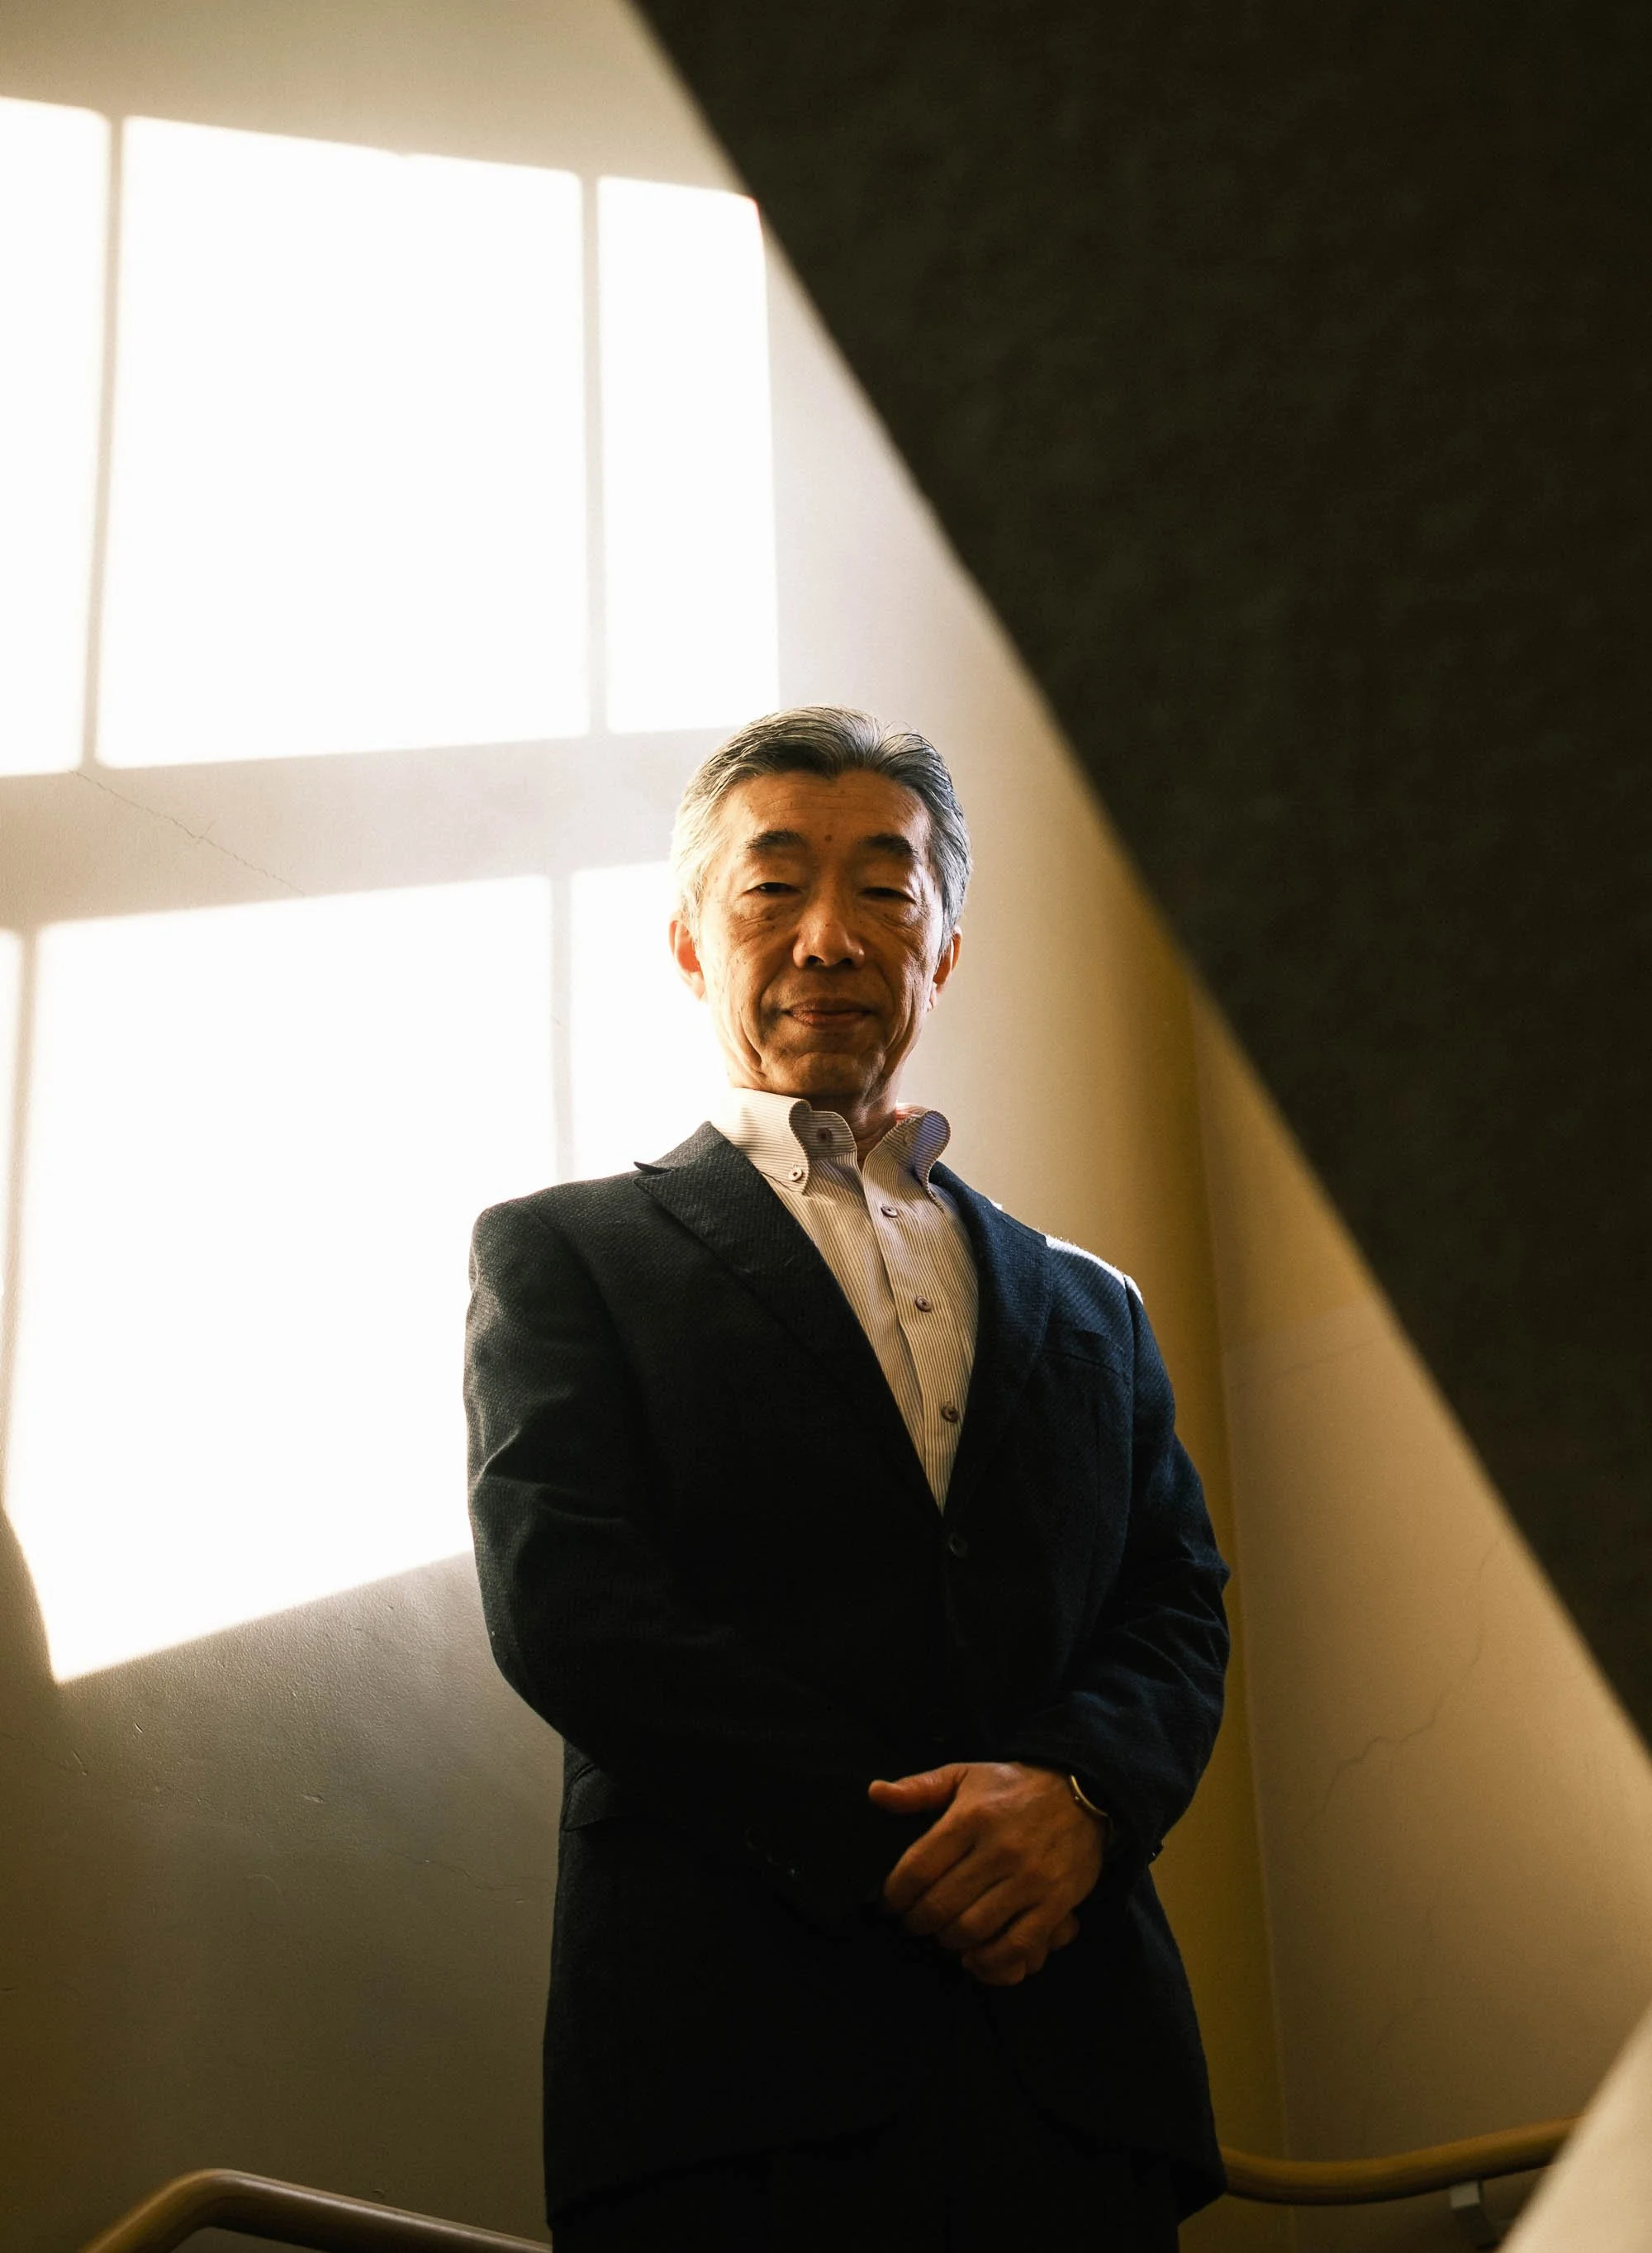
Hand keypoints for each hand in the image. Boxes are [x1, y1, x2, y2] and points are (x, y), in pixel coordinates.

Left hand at [868, 1762, 1103, 1986]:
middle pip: (940, 1904)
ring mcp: (1029, 1878)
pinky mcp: (1055, 1902)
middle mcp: (999, 1849)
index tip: (889, 1903)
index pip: (917, 1868)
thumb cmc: (1012, 1787)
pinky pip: (1016, 1945)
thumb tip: (875, 1793)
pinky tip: (974, 1957)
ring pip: (973, 1929)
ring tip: (942, 1934)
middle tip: (913, 1922)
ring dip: (949, 1941)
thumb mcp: (964, 1775)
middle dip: (918, 1921)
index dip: (894, 1895)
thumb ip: (919, 1788)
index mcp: (971, 1817)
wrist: (1080, 1793)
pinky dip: (990, 1961)